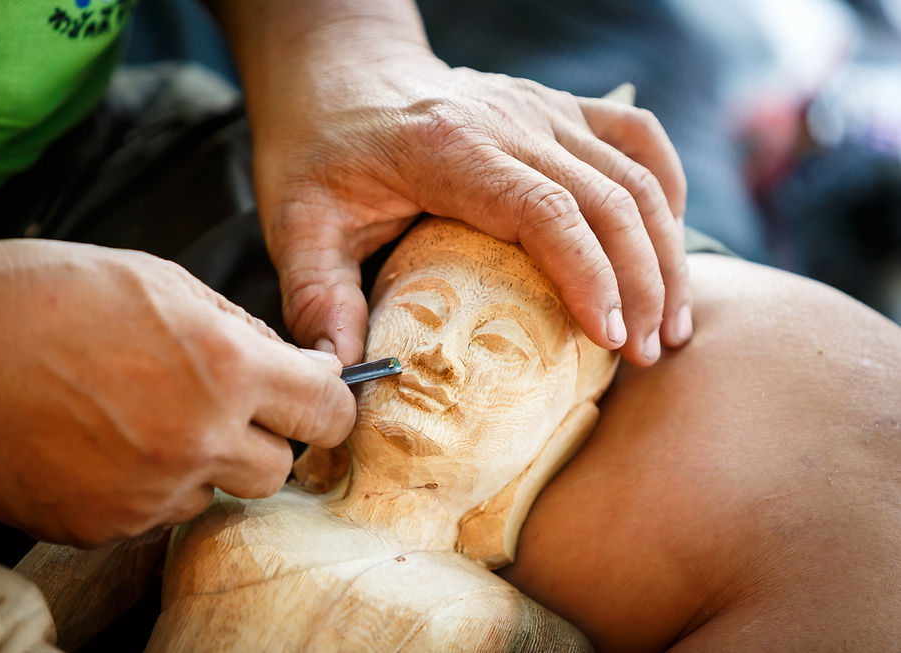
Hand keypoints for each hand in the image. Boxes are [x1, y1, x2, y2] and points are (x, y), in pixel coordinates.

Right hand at [0, 240, 354, 545]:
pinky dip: (147, 485)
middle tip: (223, 404)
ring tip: (147, 417)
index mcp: (228, 367)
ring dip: (203, 462)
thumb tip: (291, 362)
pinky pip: (158, 514)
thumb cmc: (49, 298)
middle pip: (280, 467)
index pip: (330, 409)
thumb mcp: (164, 281)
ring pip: (217, 492)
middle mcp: (201, 437)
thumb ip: (240, 327)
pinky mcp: (109, 525)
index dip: (331, 402)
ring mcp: (154, 490)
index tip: (317, 395)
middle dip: (265, 438)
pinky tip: (107, 443)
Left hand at [252, 54, 690, 366]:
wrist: (340, 76)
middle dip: (642, 282)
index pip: (544, 211)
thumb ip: (317, 299)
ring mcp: (541, 107)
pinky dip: (666, 190)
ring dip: (667, 250)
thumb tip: (340, 378)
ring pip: (636, 173)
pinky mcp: (558, 107)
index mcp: (449, 149)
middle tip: (646, 354)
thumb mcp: (297, 224)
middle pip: (609, 198)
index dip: (588, 275)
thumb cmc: (318, 152)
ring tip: (670, 324)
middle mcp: (510, 119)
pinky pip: (638, 137)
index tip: (608, 340)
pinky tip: (671, 244)